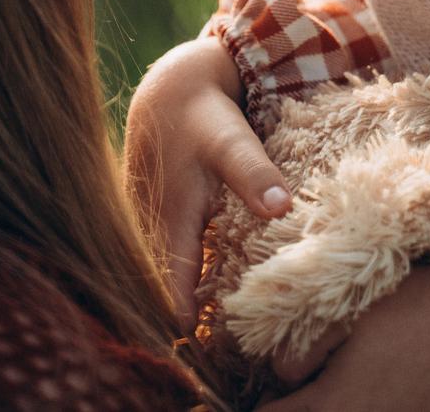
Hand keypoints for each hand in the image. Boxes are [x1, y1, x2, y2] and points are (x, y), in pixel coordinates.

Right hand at [124, 36, 291, 326]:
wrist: (172, 86)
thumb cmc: (203, 116)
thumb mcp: (232, 140)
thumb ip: (254, 174)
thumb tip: (281, 207)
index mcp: (171, 219)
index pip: (174, 286)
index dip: (186, 317)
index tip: (206, 344)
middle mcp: (153, 226)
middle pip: (168, 281)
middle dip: (191, 309)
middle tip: (224, 339)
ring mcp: (148, 219)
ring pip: (165, 266)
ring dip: (187, 286)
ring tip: (218, 316)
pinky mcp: (152, 211)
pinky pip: (166, 248)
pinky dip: (183, 264)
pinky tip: (207, 275)